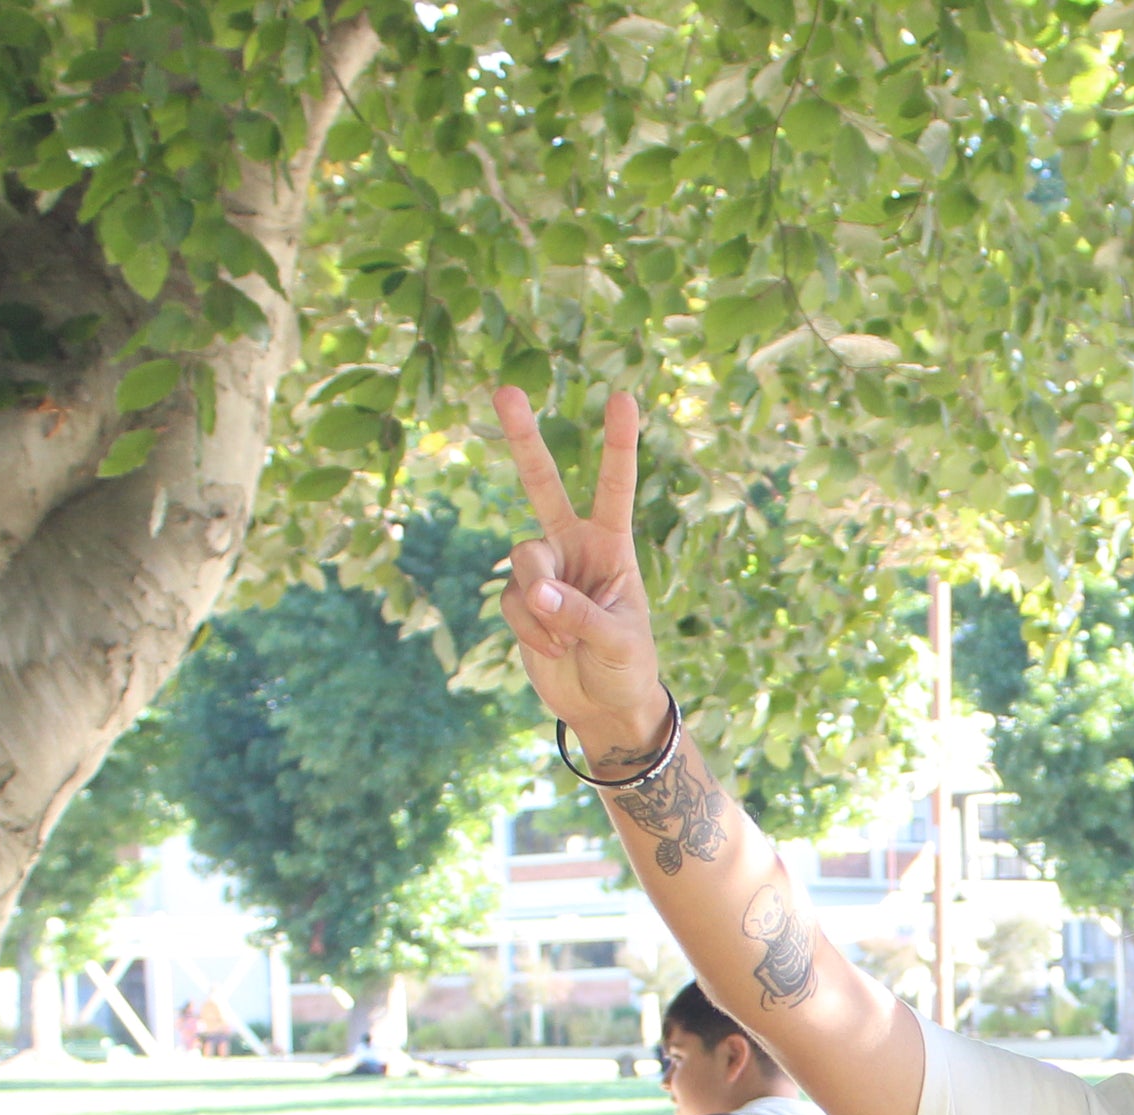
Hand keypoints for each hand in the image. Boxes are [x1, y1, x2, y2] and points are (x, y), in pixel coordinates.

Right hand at [493, 384, 671, 766]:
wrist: (603, 705)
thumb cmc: (627, 667)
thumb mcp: (618, 641)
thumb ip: (578, 613)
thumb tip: (536, 592)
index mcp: (612, 545)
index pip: (615, 487)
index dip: (617, 444)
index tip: (623, 397)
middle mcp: (574, 546)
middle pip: (541, 485)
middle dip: (524, 439)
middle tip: (506, 390)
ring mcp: (544, 571)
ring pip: (523, 560)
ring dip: (541, 605)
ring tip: (567, 640)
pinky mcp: (520, 600)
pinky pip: (512, 603)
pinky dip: (531, 630)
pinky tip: (554, 650)